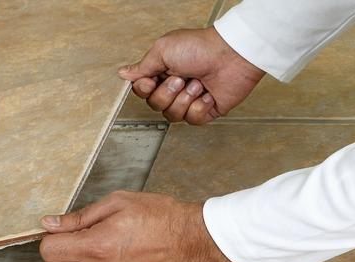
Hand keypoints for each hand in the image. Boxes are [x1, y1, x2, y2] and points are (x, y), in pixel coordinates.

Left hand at [39, 191, 234, 261]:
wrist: (194, 240)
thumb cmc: (159, 216)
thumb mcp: (117, 203)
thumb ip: (78, 217)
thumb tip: (50, 223)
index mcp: (96, 246)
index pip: (49, 250)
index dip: (52, 236)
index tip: (63, 230)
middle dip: (58, 254)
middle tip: (76, 239)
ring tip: (99, 248)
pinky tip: (113, 260)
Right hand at [118, 26, 264, 123]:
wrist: (231, 56)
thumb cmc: (200, 48)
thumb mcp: (163, 50)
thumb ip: (142, 66)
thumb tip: (123, 74)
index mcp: (162, 72)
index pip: (142, 91)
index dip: (145, 90)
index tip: (152, 80)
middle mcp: (174, 87)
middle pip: (155, 105)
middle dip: (167, 93)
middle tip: (181, 78)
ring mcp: (190, 100)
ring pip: (172, 115)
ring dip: (185, 99)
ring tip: (198, 84)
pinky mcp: (205, 110)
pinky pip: (192, 120)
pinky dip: (200, 107)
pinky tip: (207, 94)